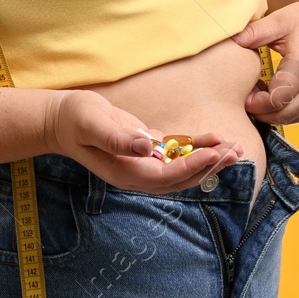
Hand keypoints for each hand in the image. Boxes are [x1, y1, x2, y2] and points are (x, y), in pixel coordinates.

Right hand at [43, 90, 240, 193]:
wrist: (63, 120)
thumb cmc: (75, 120)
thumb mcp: (92, 124)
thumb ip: (116, 137)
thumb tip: (145, 146)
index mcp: (126, 173)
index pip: (166, 177)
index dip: (192, 167)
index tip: (214, 153)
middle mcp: (139, 174)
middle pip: (182, 177)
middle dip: (210, 166)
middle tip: (235, 151)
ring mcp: (144, 164)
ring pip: (184, 168)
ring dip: (209, 159)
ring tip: (235, 147)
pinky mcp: (147, 151)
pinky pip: (177, 154)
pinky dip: (196, 147)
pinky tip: (215, 138)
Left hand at [230, 0, 298, 124]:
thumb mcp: (279, 20)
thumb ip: (253, 32)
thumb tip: (229, 40)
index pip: (277, 99)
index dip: (257, 102)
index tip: (244, 94)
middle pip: (285, 113)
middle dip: (263, 112)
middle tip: (247, 100)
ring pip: (296, 117)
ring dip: (275, 113)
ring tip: (260, 96)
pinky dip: (289, 110)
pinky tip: (276, 95)